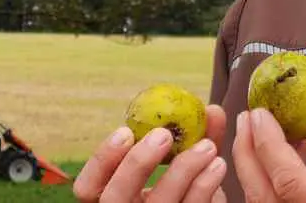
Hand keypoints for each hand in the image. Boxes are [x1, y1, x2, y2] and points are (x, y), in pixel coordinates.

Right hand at [73, 104, 227, 202]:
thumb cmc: (192, 184)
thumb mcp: (188, 160)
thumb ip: (196, 136)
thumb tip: (211, 110)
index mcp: (117, 196)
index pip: (87, 187)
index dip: (102, 160)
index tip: (125, 130)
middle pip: (115, 198)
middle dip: (137, 163)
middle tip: (163, 134)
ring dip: (182, 170)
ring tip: (207, 146)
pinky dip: (204, 186)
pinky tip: (218, 165)